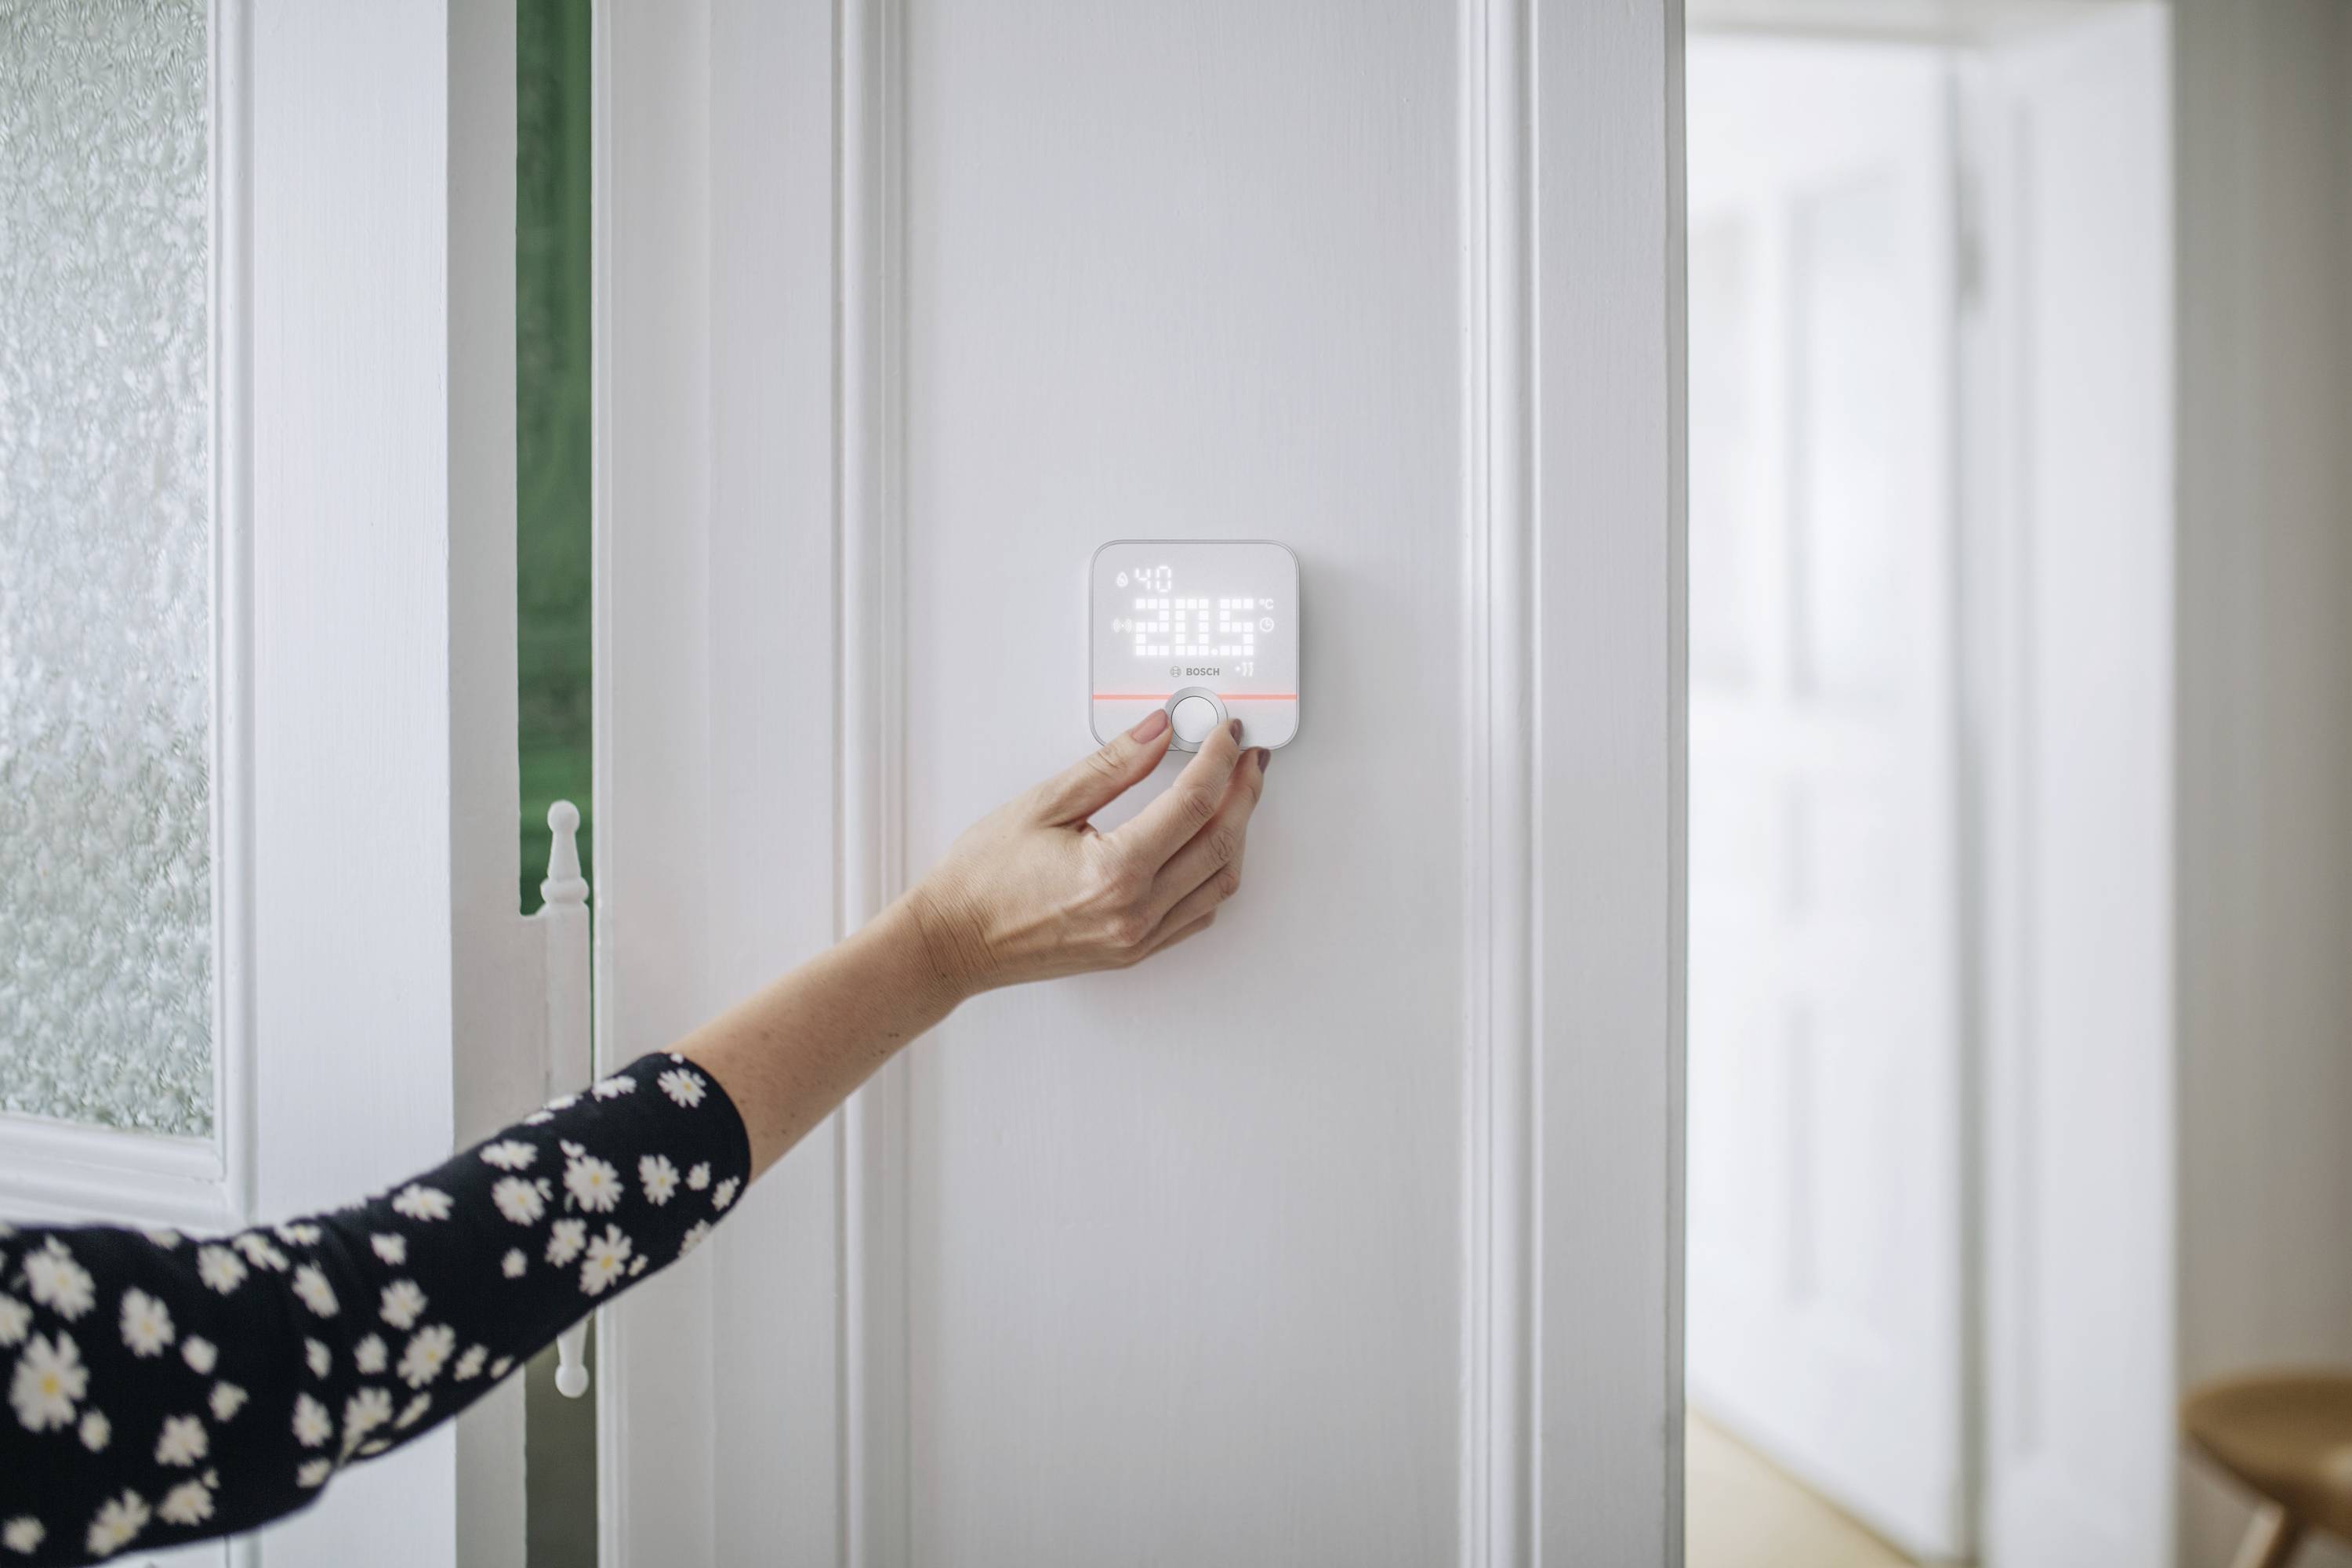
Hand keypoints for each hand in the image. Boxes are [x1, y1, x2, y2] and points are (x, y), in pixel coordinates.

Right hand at [902, 710, 1272, 996]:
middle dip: (1243, 791)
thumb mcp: (1046, 805)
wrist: (952, 941)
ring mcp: (1139, 938)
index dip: (1219, 759)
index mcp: (1115, 872)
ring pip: (1220, 882)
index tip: (1226, 733)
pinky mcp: (1135, 951)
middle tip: (1247, 757)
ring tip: (1236, 794)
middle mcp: (1135, 912)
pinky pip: (1198, 915)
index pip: (1194, 803)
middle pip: (1221, 842)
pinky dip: (1215, 875)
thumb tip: (1159, 731)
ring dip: (1237, 833)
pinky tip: (1209, 846)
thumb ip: (1113, 765)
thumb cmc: (982, 881)